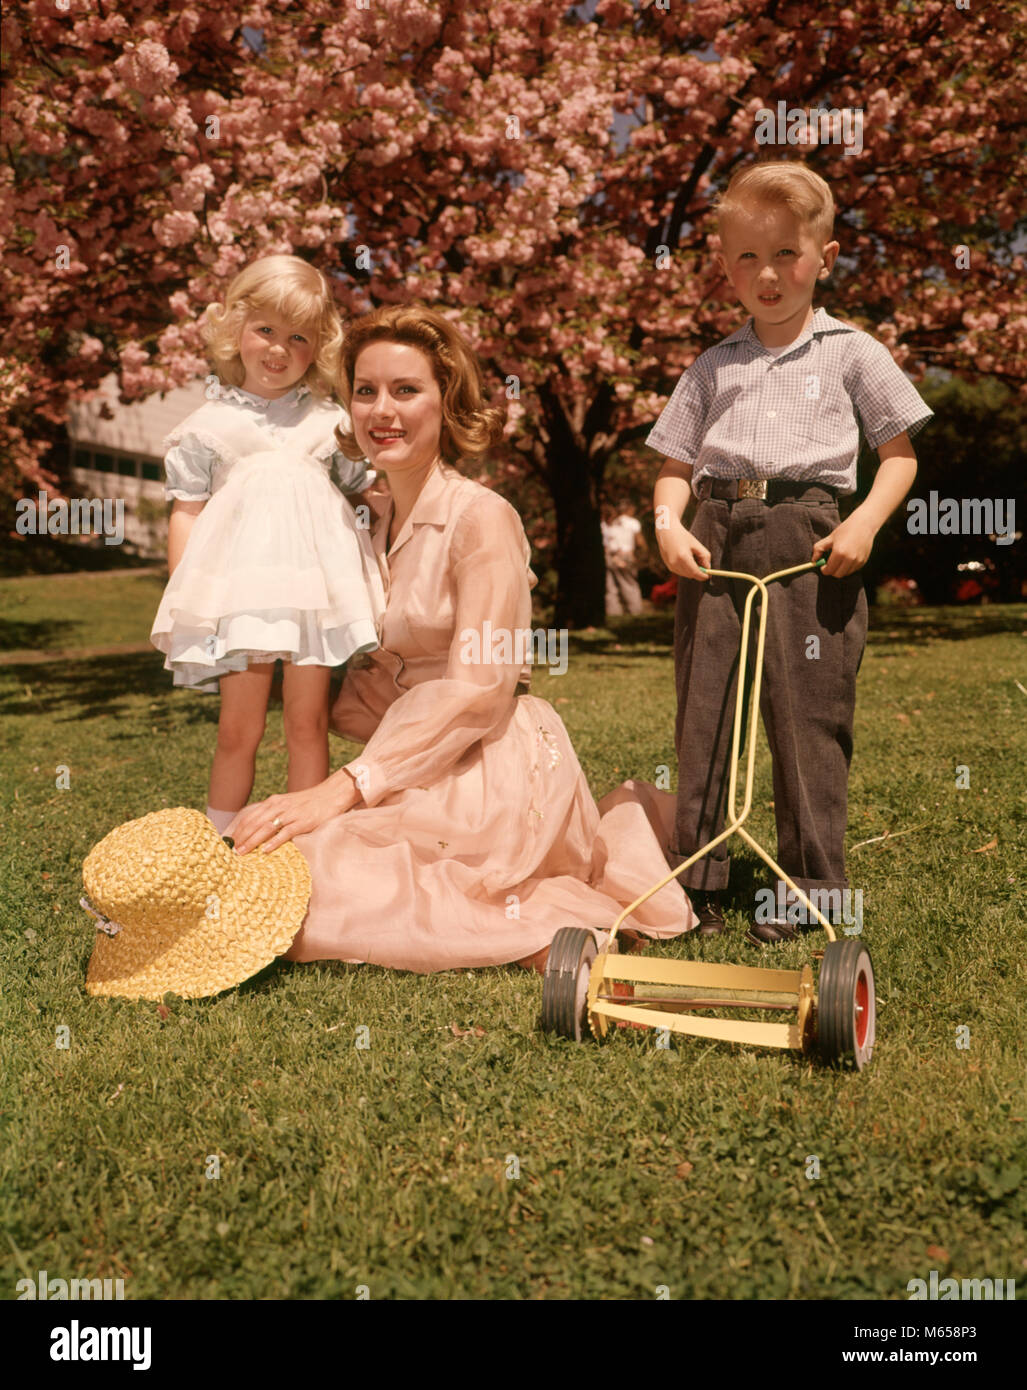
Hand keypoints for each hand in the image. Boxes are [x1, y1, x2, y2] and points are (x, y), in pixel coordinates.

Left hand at [227, 774, 360, 854]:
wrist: (331, 795)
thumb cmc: (308, 802)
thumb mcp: (287, 804)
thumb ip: (273, 813)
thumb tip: (257, 828)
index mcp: (273, 802)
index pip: (249, 816)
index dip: (237, 829)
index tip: (228, 841)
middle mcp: (279, 806)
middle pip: (254, 823)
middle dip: (241, 837)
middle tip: (231, 851)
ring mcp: (291, 814)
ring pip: (265, 828)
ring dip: (252, 841)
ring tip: (242, 853)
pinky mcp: (302, 822)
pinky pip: (285, 833)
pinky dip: (274, 842)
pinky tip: (265, 851)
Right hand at [656, 522, 710, 580]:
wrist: (667, 532)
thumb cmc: (683, 536)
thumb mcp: (697, 545)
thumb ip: (705, 557)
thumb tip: (708, 569)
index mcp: (683, 557)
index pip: (695, 573)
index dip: (703, 576)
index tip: (708, 576)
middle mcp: (675, 563)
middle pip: (691, 575)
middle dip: (698, 573)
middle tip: (703, 566)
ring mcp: (670, 565)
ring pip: (686, 575)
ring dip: (692, 571)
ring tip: (693, 559)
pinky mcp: (668, 566)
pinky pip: (680, 572)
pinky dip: (685, 569)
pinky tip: (686, 559)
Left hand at [811, 514, 877, 577]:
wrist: (864, 524)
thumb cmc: (845, 529)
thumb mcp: (829, 538)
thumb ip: (818, 549)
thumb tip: (813, 561)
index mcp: (839, 553)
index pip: (829, 570)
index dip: (824, 569)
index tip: (823, 565)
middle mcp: (849, 559)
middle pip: (837, 575)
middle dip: (832, 571)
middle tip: (830, 564)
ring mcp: (858, 561)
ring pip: (845, 574)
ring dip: (840, 570)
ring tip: (839, 560)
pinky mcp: (863, 561)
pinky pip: (853, 570)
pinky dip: (848, 567)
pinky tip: (847, 558)